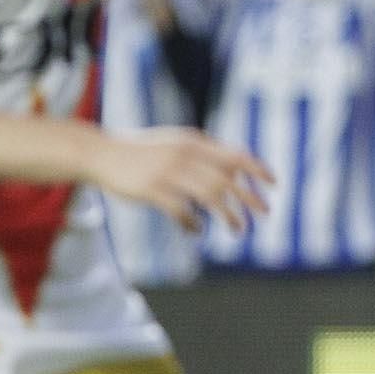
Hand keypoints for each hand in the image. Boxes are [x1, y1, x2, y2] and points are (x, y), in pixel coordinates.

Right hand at [95, 126, 271, 237]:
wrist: (100, 153)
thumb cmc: (141, 151)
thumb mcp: (174, 143)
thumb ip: (200, 153)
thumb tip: (231, 168)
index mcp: (193, 143)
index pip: (234, 155)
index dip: (257, 169)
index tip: (274, 184)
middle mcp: (184, 155)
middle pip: (227, 179)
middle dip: (250, 198)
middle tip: (265, 213)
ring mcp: (167, 172)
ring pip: (210, 197)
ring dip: (228, 215)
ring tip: (238, 228)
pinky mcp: (151, 190)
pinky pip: (182, 211)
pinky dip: (192, 224)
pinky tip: (195, 230)